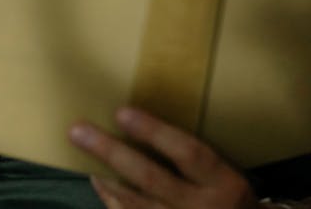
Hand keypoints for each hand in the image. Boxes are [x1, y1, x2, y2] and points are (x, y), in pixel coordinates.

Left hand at [69, 107, 258, 208]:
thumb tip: (147, 120)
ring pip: (135, 204)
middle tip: (79, 131)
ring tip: (81, 153)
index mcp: (225, 184)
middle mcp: (202, 208)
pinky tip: (99, 180)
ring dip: (106, 178)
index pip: (189, 153)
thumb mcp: (227, 175)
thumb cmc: (230, 197)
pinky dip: (112, 199)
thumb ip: (197, 156)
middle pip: (151, 179)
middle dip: (112, 153)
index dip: (156, 132)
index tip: (123, 112)